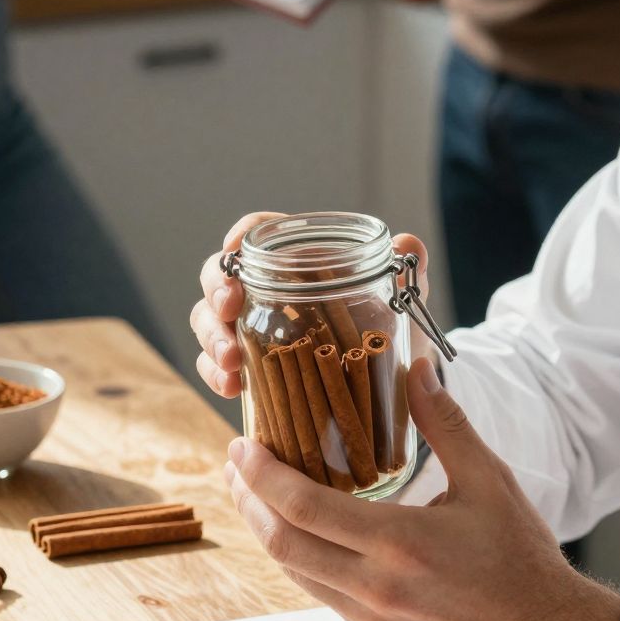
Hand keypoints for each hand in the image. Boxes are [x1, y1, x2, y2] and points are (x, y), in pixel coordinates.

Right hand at [191, 215, 428, 401]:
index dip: (241, 235)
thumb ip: (406, 269)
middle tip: (229, 312)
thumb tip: (409, 243)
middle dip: (216, 293)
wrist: (386, 376)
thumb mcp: (397, 297)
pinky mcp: (249, 364)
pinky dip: (216, 374)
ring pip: (210, 321)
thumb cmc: (386, 323)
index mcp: (298, 257)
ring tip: (232, 363)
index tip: (234, 249)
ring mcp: (252, 326)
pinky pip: (217, 365)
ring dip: (212, 339)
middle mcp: (266, 287)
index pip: (259, 232)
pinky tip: (231, 388)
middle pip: (220, 276)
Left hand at [225, 359, 619, 620]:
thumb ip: (446, 425)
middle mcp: (376, 587)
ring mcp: (371, 619)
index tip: (241, 446)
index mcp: (400, 543)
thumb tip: (418, 368)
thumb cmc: (521, 559)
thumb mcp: (489, 482)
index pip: (304, 508)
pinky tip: (303, 532)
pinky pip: (321, 594)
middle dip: (248, 502)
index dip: (262, 476)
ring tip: (256, 495)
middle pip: (282, 544)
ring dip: (268, 532)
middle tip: (235, 466)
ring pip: (295, 573)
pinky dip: (302, 558)